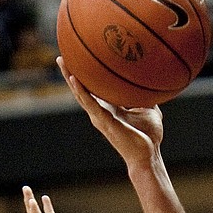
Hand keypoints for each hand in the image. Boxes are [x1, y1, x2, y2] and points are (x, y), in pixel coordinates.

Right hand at [59, 57, 163, 171]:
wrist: (148, 155)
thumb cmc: (149, 137)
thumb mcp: (149, 110)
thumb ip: (146, 97)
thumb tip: (151, 83)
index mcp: (109, 109)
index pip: (93, 91)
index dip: (85, 78)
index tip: (78, 61)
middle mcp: (101, 113)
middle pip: (81, 91)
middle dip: (70, 74)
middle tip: (61, 57)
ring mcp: (100, 118)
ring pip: (80, 95)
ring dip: (70, 78)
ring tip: (61, 61)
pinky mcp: (104, 121)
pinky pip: (90, 103)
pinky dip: (81, 91)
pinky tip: (73, 79)